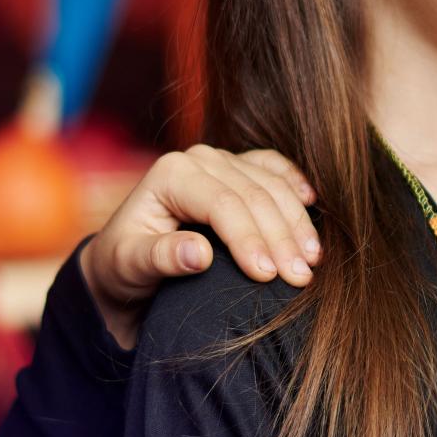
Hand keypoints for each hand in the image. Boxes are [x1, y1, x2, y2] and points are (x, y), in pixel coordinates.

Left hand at [81, 146, 319, 344]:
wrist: (126, 260)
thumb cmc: (124, 265)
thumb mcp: (129, 265)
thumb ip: (160, 257)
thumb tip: (202, 254)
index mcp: (172, 172)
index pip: (223, 204)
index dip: (249, 238)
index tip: (268, 276)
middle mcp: (200, 158)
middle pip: (254, 194)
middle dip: (281, 238)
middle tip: (301, 279)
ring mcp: (223, 160)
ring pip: (272, 185)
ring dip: (296, 223)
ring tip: (312, 262)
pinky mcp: (239, 169)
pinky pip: (276, 169)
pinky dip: (296, 186)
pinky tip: (313, 206)